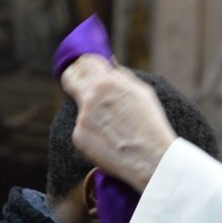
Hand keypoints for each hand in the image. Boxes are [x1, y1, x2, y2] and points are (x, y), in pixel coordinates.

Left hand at [60, 55, 175, 192]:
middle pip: (69, 78)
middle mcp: (90, 98)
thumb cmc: (151, 126)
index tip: (88, 72)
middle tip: (81, 87)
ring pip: (80, 107)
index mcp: (107, 82)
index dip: (87, 66)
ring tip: (113, 127)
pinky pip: (82, 128)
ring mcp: (82, 118)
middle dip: (74, 80)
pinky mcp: (79, 137)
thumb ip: (121, 77)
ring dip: (91, 112)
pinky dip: (92, 132)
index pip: (84, 62)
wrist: (152, 160)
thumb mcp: (142, 93)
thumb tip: (109, 65)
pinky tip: (110, 141)